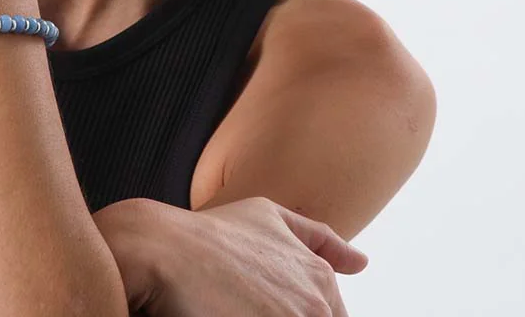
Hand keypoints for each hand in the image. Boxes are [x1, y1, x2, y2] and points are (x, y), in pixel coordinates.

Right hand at [92, 196, 367, 316]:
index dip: (290, 312)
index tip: (255, 303)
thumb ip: (318, 238)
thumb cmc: (210, 232)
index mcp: (321, 279)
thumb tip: (362, 262)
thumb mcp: (268, 217)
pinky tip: (223, 314)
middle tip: (240, 303)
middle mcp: (316, 303)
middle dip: (279, 316)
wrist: (162, 247)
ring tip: (228, 307)